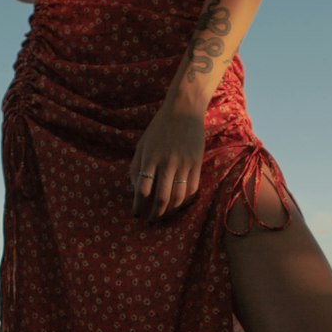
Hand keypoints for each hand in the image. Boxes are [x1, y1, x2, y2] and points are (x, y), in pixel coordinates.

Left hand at [130, 99, 204, 222]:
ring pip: (178, 197)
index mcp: (150, 157)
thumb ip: (136, 167)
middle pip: (161, 197)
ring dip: (170, 211)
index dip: (138, 205)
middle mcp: (167, 162)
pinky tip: (179, 204)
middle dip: (154, 214)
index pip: (142, 189)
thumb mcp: (142, 144)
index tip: (136, 214)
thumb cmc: (159, 128)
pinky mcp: (197, 163)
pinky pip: (192, 189)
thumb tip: (134, 191)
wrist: (184, 110)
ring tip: (164, 215)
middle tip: (151, 221)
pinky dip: (185, 201)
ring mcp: (184, 163)